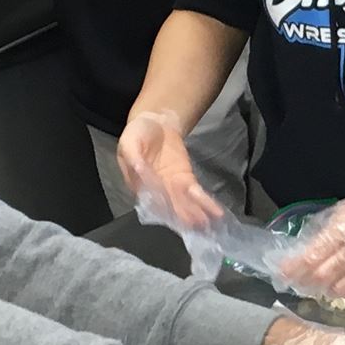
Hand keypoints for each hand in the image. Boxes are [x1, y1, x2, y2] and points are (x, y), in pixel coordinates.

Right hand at [121, 109, 223, 232]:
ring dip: (194, 212)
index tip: (171, 210)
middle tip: (194, 223)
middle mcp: (154, 191)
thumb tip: (139, 169)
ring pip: (183, 202)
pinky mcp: (185, 180)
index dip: (160, 203)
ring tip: (206, 222)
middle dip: (181, 213)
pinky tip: (214, 211)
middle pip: (168, 204)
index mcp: (137, 184)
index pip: (148, 196)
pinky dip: (204, 202)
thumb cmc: (138, 132)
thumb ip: (133, 157)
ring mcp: (171, 187)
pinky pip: (195, 193)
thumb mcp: (129, 141)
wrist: (156, 122)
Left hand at [275, 173, 344, 301]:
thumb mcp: (338, 215)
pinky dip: (341, 293)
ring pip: (339, 289)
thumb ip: (322, 237)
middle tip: (292, 283)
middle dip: (304, 281)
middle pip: (323, 275)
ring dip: (321, 290)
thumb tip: (301, 256)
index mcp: (344, 228)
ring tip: (310, 287)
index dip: (295, 267)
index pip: (313, 255)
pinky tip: (332, 288)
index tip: (282, 272)